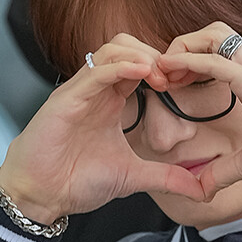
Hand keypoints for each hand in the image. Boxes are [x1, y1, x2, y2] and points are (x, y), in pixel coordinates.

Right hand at [0, 36, 204, 221]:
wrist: (41, 196)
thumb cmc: (76, 181)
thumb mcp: (133, 176)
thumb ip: (166, 177)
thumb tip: (199, 190)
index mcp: (110, 99)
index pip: (138, 63)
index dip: (163, 67)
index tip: (182, 83)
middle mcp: (95, 89)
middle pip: (125, 46)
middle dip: (154, 55)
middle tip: (172, 78)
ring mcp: (79, 91)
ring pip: (110, 50)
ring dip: (140, 56)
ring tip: (159, 75)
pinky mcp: (65, 99)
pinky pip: (94, 72)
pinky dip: (120, 67)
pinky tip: (142, 73)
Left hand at [159, 22, 241, 200]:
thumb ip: (222, 171)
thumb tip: (201, 188)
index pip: (218, 53)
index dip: (190, 60)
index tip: (169, 82)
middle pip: (214, 33)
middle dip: (184, 45)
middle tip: (163, 72)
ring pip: (214, 35)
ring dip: (184, 47)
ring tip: (164, 69)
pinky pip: (215, 62)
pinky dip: (189, 63)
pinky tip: (171, 73)